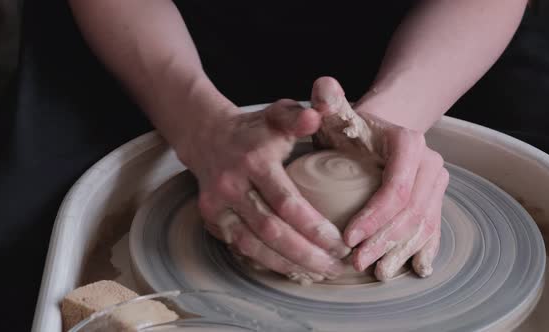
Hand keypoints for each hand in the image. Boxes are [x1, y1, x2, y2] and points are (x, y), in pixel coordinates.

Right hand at [176, 99, 349, 282]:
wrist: (206, 137)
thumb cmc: (254, 129)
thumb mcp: (277, 113)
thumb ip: (299, 116)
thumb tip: (318, 116)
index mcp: (253, 161)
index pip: (286, 202)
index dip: (314, 227)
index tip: (341, 243)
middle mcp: (231, 186)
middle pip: (271, 231)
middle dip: (306, 254)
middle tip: (336, 267)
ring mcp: (217, 206)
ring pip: (254, 246)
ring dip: (288, 265)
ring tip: (319, 273)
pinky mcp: (212, 220)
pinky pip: (241, 248)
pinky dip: (268, 262)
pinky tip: (293, 268)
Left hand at [311, 77, 448, 279]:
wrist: (377, 133)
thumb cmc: (350, 128)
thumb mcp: (337, 115)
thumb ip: (328, 101)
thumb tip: (322, 86)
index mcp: (409, 145)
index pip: (395, 188)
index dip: (374, 217)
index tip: (347, 237)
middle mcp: (430, 164)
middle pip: (410, 212)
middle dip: (383, 241)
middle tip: (355, 261)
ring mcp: (436, 184)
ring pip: (423, 225)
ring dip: (400, 251)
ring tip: (376, 272)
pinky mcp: (435, 200)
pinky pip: (433, 228)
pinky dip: (422, 250)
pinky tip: (414, 269)